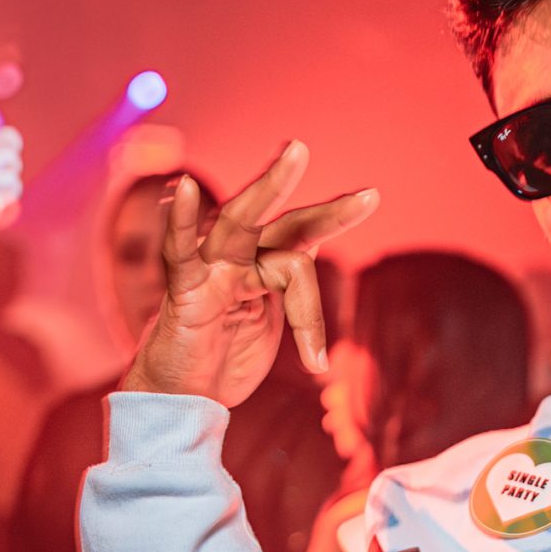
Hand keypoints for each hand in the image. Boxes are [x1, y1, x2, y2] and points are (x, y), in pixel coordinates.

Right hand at [121, 143, 377, 409]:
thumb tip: (314, 260)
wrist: (183, 399)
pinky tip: (185, 189)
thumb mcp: (271, 325)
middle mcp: (239, 260)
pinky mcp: (185, 291)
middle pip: (284, 224)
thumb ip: (291, 293)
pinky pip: (180, 252)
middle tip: (370, 193)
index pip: (304, 242)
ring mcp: (211, 270)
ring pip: (241, 222)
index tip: (370, 201)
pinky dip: (180, 221)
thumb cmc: (223, 363)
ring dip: (269, 187)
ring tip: (297, 152)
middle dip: (326, 209)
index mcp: (264, 268)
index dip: (334, 224)